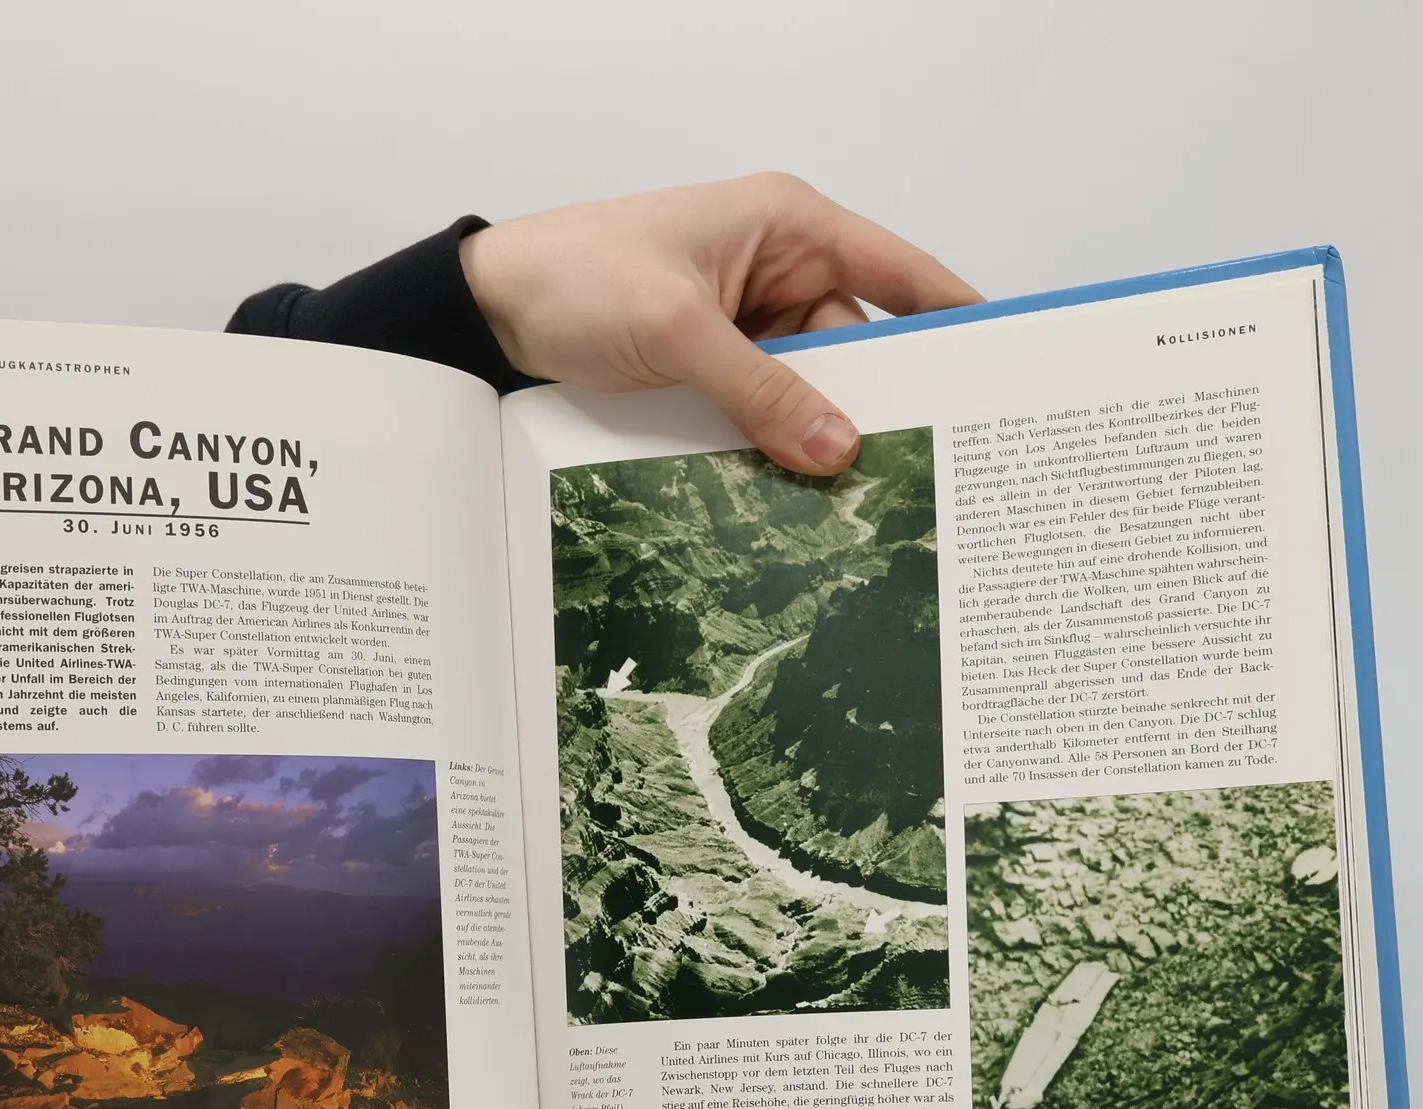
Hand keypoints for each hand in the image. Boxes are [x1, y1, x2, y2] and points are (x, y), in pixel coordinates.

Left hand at [460, 173, 979, 473]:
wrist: (490, 311)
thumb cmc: (577, 276)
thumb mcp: (678, 331)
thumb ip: (759, 392)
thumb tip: (836, 449)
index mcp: (789, 226)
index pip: (899, 273)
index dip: (953, 317)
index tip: (1000, 368)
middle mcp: (778, 270)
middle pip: (854, 348)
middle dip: (871, 405)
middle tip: (913, 473)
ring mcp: (744, 324)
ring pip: (807, 392)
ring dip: (813, 438)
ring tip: (848, 500)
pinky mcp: (711, 368)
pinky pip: (762, 412)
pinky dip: (771, 446)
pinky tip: (788, 491)